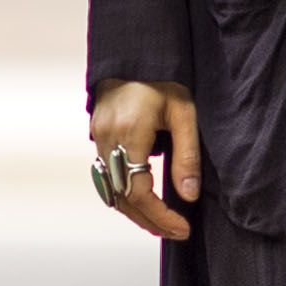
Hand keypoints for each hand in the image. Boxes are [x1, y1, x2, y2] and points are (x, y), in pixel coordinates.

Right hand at [90, 80, 199, 241]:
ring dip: (135, 212)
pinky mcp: (96, 136)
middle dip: (149, 222)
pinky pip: (106, 177)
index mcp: (130, 132)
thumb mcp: (184, 113)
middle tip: (176, 233)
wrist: (135, 52)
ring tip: (163, 223)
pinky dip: (124, 195)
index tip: (182, 228)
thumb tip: (188, 196)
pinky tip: (144, 201)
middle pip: (121, 199)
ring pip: (110, 191)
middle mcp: (107, 139)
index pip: (139, 192)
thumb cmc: (163, 78)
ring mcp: (98, 138)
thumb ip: (187, 156)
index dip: (160, 217)